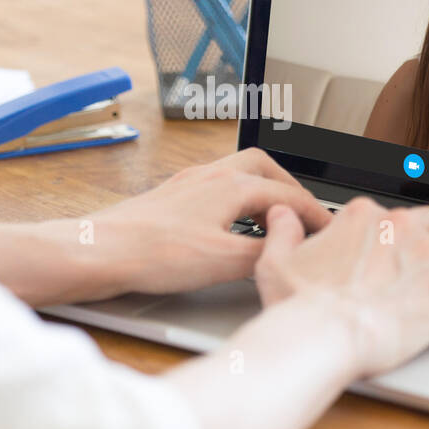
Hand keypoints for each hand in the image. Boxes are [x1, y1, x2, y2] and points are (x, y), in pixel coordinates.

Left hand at [79, 147, 332, 297]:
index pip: (287, 194)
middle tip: (304, 215)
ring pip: (237, 175)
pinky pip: (215, 189)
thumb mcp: (224, 261)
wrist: (99, 251)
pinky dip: (235, 202)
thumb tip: (288, 252)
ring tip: (272, 219)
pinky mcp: (169, 200)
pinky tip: (230, 227)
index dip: (314, 213)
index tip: (329, 229)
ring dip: (261, 192)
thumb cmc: (154, 253)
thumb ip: (265, 253)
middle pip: (262, 168)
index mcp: (230, 185)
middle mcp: (209, 176)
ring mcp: (187, 185)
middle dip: (289, 189)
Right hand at [253, 196, 428, 378]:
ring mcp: (428, 259)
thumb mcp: (274, 262)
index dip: (387, 232)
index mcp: (362, 219)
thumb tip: (280, 212)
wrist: (322, 334)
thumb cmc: (297, 306)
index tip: (385, 247)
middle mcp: (399, 228)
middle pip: (426, 219)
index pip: (383, 215)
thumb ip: (280, 231)